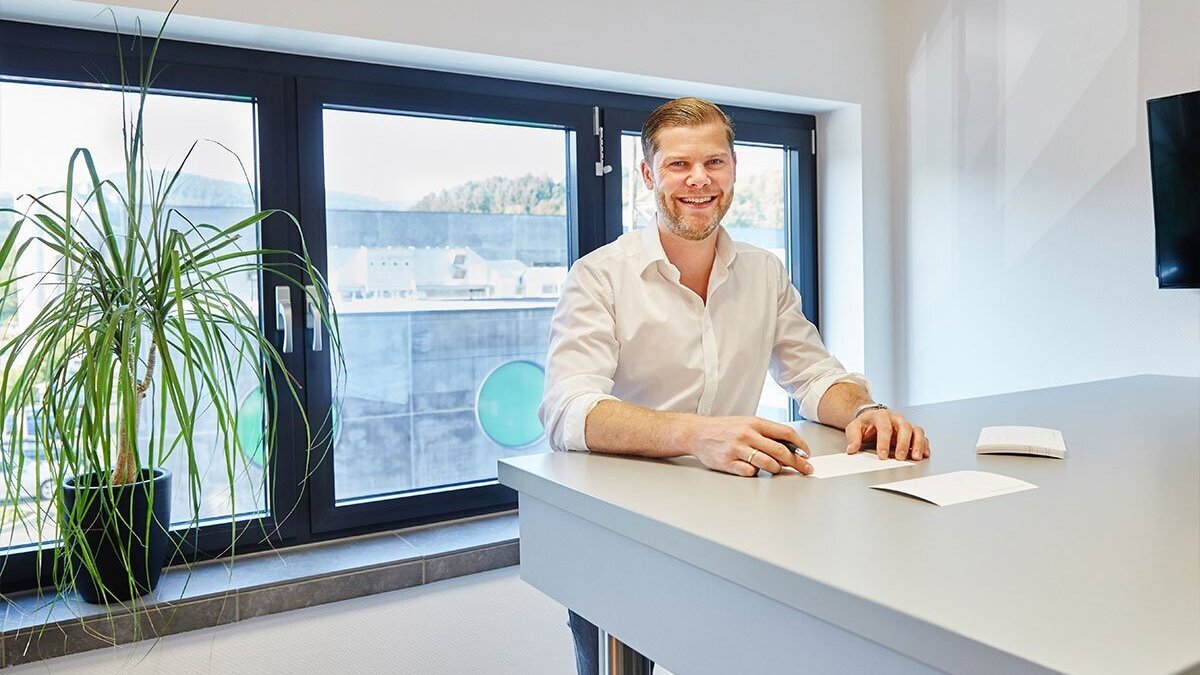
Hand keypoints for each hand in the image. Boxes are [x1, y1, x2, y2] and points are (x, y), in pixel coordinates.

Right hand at [685, 416, 813, 476]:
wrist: (697, 433)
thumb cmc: (725, 429)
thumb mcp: (746, 423)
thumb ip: (766, 433)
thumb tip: (790, 447)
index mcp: (755, 423)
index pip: (785, 433)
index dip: (800, 444)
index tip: (807, 453)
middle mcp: (747, 434)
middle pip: (780, 451)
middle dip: (797, 462)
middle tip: (805, 469)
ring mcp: (737, 449)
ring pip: (768, 463)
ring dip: (777, 469)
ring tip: (777, 469)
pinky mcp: (728, 462)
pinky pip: (750, 472)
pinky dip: (755, 472)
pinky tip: (752, 468)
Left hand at [845, 410, 929, 460]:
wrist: (872, 417)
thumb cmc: (865, 423)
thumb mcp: (854, 427)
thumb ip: (853, 437)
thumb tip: (851, 449)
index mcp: (881, 415)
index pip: (884, 427)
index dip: (884, 442)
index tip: (882, 455)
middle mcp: (896, 418)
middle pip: (904, 427)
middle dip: (903, 443)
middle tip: (900, 457)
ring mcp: (906, 424)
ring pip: (916, 430)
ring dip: (918, 444)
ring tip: (916, 457)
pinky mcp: (912, 431)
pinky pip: (922, 436)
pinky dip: (924, 445)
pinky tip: (924, 454)